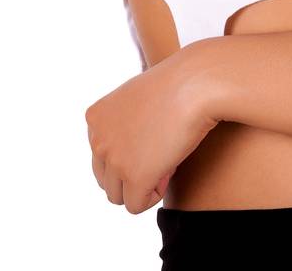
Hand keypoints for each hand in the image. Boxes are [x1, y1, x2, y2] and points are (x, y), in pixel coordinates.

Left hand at [85, 45, 221, 213]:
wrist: (196, 84)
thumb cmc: (178, 86)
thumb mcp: (139, 100)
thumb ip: (125, 125)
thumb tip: (132, 155)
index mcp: (95, 118)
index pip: (102, 156)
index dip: (130, 155)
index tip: (154, 138)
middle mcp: (97, 139)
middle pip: (107, 180)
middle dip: (133, 174)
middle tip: (162, 153)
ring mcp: (114, 159)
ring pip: (118, 196)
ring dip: (142, 186)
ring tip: (166, 161)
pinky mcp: (134, 177)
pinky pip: (136, 206)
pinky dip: (153, 196)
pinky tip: (170, 171)